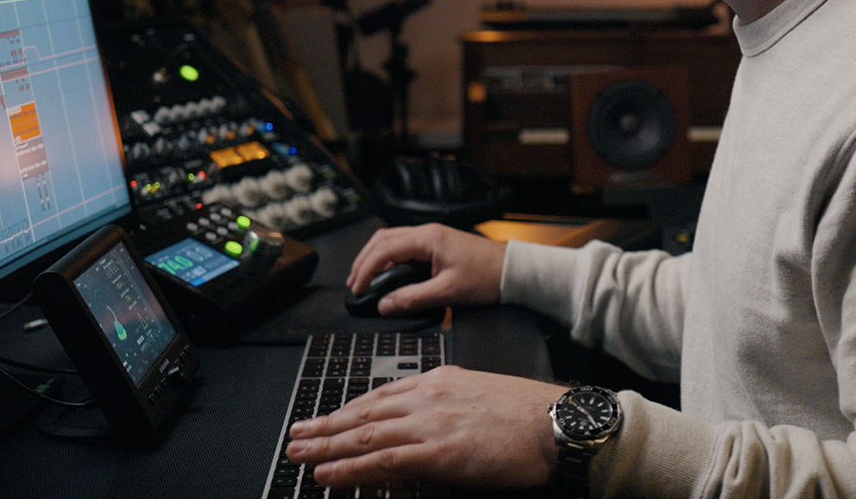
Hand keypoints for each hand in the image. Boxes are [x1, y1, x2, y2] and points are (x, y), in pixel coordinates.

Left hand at [286, 366, 567, 489]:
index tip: (328, 418)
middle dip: (326, 425)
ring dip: (326, 447)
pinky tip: (327, 475)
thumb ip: (449, 409)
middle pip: (364, 413)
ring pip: (364, 436)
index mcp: (440, 380)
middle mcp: (428, 397)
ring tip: (298, 453)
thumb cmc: (531, 416)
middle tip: (296, 434)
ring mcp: (430, 423)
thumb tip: (428, 431)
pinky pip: (382, 463)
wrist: (559, 425)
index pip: (382, 395)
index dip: (349, 410)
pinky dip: (349, 470)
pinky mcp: (437, 452)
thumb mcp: (482, 399)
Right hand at [348, 224, 505, 315]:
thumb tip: (385, 305)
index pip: (385, 249)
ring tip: (363, 279)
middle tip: (354, 284)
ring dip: (374, 258)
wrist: (511, 271)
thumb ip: (413, 299)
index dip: (366, 269)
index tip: (358, 288)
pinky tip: (385, 273)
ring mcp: (431, 237)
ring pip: (391, 240)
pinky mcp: (436, 245)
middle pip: (383, 240)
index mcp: (428, 239)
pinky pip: (404, 247)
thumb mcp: (448, 292)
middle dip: (363, 261)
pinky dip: (388, 259)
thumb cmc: (487, 277)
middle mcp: (427, 233)